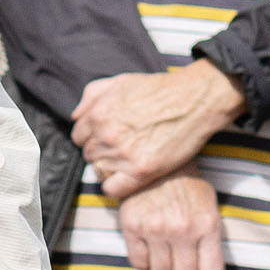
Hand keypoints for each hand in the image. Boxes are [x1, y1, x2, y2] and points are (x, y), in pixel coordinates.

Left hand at [74, 61, 242, 199]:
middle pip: (89, 155)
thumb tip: (75, 116)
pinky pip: (112, 189)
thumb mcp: (121, 81)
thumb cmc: (159, 90)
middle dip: (102, 152)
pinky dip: (117, 186)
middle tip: (123, 148)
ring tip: (130, 160)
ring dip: (112, 168)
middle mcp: (106, 134)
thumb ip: (91, 95)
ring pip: (99, 171)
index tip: (108, 138)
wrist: (194, 101)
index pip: (78, 137)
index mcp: (98, 113)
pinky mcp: (141, 171)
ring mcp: (123, 154)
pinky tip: (130, 177)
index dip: (93, 137)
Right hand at [121, 173, 230, 269]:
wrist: (157, 159)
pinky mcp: (133, 226)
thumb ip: (209, 244)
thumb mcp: (209, 209)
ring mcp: (156, 229)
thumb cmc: (189, 187)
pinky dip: (145, 264)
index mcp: (208, 226)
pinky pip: (139, 263)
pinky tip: (150, 249)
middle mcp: (183, 231)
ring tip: (167, 260)